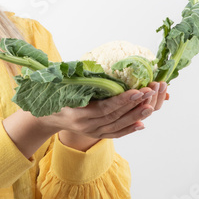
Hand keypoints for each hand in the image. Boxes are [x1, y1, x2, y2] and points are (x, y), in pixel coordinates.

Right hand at [39, 81, 168, 141]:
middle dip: (134, 105)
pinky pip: (115, 134)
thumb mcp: (65, 84)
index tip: (138, 91)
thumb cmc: (57, 94)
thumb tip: (102, 63)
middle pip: (114, 117)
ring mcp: (91, 132)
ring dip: (135, 116)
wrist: (47, 115)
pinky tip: (142, 123)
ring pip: (117, 126)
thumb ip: (82, 77)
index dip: (122, 101)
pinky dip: (129, 129)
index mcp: (77, 113)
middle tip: (150, 92)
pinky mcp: (95, 135)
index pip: (104, 108)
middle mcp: (85, 126)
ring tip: (150, 106)